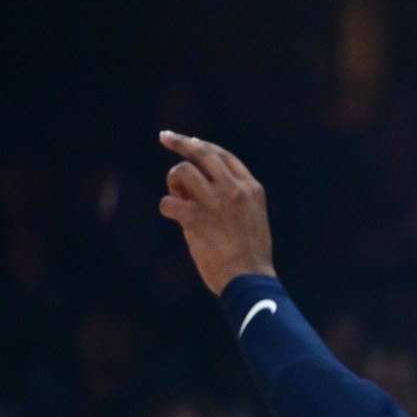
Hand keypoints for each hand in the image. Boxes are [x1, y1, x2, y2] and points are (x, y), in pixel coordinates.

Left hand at [158, 131, 275, 295]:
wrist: (249, 279)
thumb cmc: (249, 255)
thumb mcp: (251, 217)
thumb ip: (231, 198)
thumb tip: (194, 186)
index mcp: (251, 189)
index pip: (223, 156)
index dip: (202, 146)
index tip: (188, 141)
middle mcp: (234, 190)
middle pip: (202, 152)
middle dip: (180, 142)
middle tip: (164, 137)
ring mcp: (215, 202)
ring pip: (182, 172)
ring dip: (174, 182)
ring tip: (178, 197)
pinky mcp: (196, 218)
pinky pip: (168, 202)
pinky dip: (167, 208)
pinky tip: (175, 218)